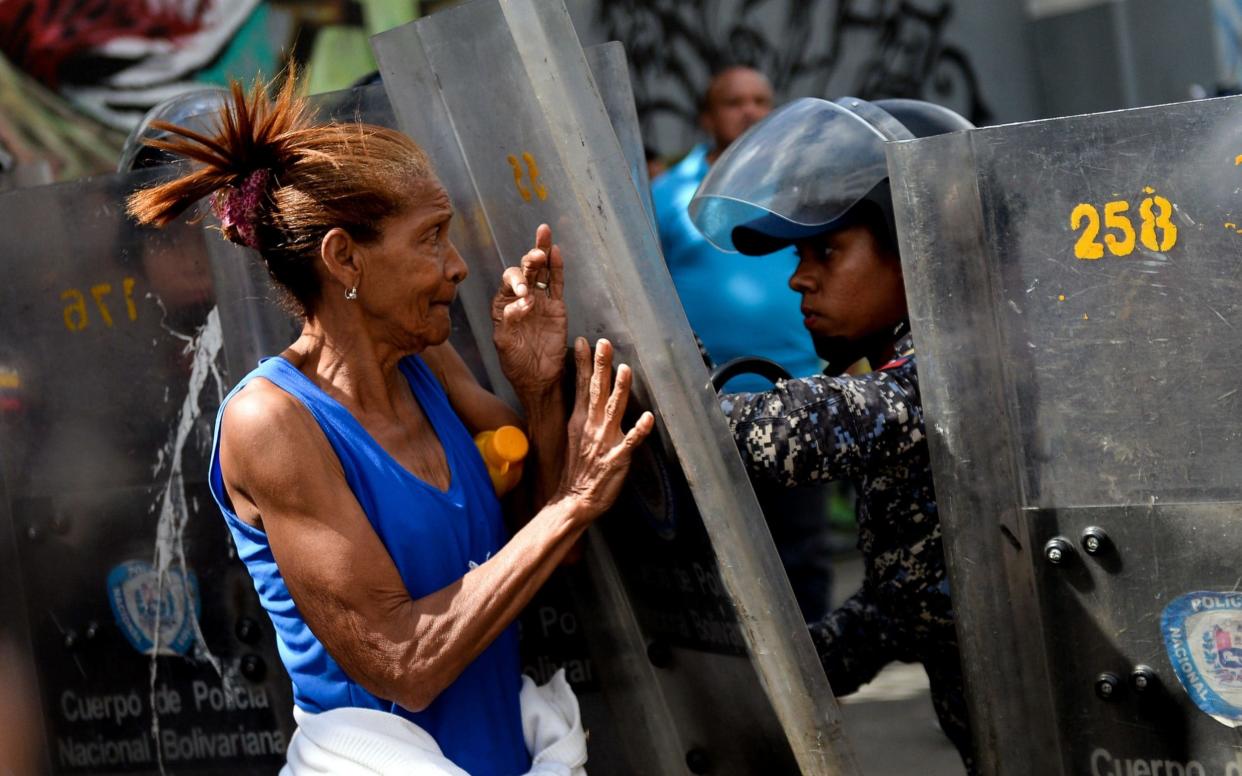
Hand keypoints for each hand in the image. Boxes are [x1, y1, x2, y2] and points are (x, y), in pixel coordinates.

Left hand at [492, 224, 567, 399]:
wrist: (538, 379)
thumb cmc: (516, 364)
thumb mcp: (505, 344)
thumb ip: (509, 321)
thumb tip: (522, 301)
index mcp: (503, 305)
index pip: (508, 282)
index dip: (516, 282)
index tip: (525, 295)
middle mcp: (521, 298)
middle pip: (525, 270)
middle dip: (530, 260)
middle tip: (536, 254)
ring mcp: (540, 301)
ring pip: (541, 272)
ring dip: (542, 253)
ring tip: (544, 235)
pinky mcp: (557, 308)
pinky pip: (557, 284)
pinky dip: (557, 268)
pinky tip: (556, 251)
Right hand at [556, 338, 654, 522]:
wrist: (574, 500)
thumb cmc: (577, 469)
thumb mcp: (573, 435)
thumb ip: (582, 413)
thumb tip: (586, 392)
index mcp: (580, 420)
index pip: (581, 386)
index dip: (583, 363)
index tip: (583, 342)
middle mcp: (591, 427)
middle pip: (596, 391)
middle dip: (600, 366)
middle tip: (604, 344)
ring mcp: (604, 442)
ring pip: (613, 411)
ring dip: (619, 390)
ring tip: (625, 370)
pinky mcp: (617, 459)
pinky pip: (630, 442)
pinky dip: (638, 430)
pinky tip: (648, 418)